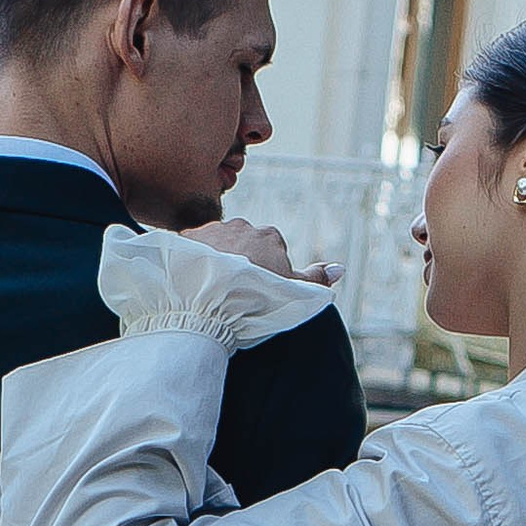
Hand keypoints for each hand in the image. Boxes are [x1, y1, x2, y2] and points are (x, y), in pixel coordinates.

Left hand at [185, 219, 334, 284]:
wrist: (210, 300)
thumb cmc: (257, 298)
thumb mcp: (294, 293)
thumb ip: (316, 279)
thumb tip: (340, 268)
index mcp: (269, 236)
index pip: (271, 250)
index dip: (265, 273)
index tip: (257, 291)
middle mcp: (241, 225)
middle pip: (242, 243)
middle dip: (238, 263)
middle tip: (232, 292)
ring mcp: (212, 229)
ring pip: (215, 243)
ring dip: (214, 260)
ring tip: (209, 288)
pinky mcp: (185, 237)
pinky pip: (188, 246)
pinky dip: (189, 260)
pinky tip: (188, 279)